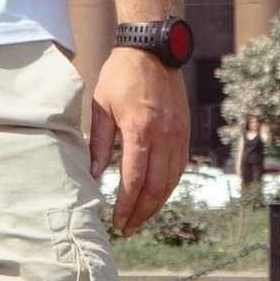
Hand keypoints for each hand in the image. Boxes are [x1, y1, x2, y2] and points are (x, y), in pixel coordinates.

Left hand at [88, 47, 192, 235]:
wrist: (153, 51)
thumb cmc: (121, 76)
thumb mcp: (102, 106)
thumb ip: (99, 143)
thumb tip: (95, 175)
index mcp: (140, 130)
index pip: (134, 180)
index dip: (125, 205)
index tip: (116, 220)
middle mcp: (164, 136)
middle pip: (155, 188)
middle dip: (141, 213)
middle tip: (127, 229)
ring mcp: (178, 135)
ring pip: (170, 182)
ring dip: (156, 204)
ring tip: (140, 218)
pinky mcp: (184, 132)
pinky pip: (179, 168)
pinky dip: (168, 186)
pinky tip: (156, 195)